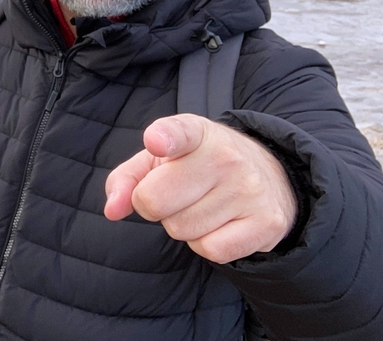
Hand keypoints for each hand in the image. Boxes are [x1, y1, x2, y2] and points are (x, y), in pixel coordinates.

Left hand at [103, 114, 297, 264]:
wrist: (270, 178)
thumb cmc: (198, 168)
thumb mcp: (160, 160)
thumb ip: (126, 179)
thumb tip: (113, 210)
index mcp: (197, 133)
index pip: (179, 132)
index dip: (164, 138)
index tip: (156, 142)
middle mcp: (227, 157)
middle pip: (156, 200)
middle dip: (154, 205)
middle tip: (175, 195)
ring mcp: (250, 190)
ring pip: (182, 229)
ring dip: (182, 225)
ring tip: (202, 205)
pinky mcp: (266, 223)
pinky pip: (210, 251)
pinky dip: (205, 244)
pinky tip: (219, 224)